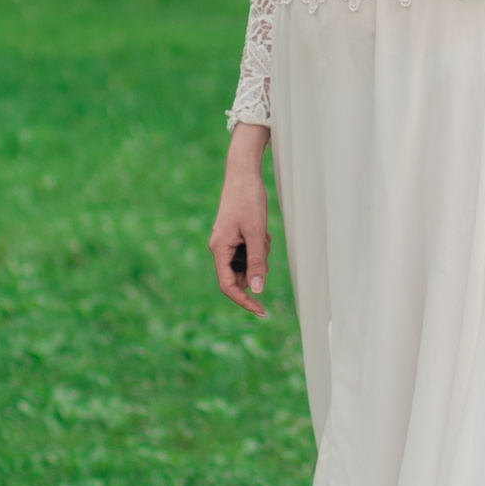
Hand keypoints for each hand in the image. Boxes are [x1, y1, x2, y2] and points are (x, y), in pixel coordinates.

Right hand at [212, 125, 271, 316]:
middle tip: (265, 245)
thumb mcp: (256, 233)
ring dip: (259, 254)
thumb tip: (257, 289)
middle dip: (257, 267)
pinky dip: (259, 245)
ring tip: (262, 232)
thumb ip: (256, 262)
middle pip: (240, 274)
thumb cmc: (248, 201)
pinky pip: (249, 251)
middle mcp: (220, 248)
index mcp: (219, 249)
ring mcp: (227, 242)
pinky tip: (261, 228)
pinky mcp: (234, 236)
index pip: (228, 285)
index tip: (262, 311)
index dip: (244, 301)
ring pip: (247, 262)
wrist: (243, 174)